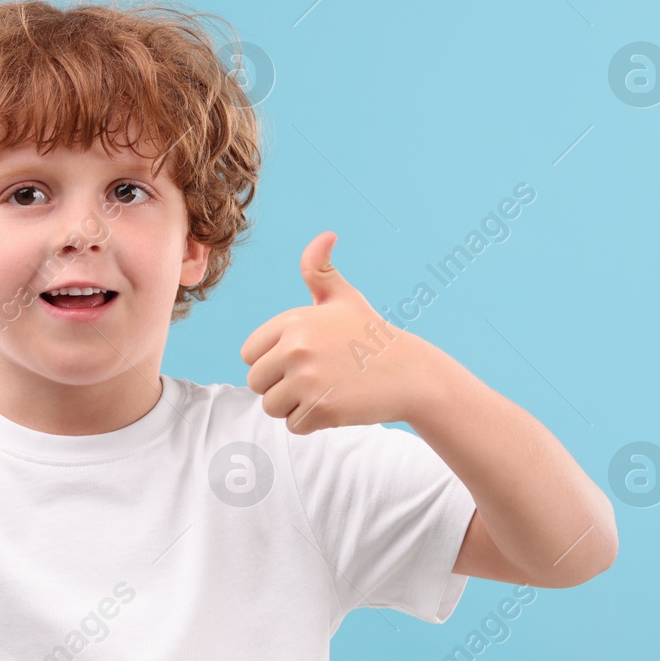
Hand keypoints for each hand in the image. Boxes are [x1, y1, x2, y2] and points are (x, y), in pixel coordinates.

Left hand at [240, 232, 436, 434]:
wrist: (410, 373)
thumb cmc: (370, 336)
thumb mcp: (344, 298)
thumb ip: (320, 270)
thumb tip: (325, 235)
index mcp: (293, 322)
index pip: (249, 354)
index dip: (271, 361)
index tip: (300, 359)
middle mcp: (296, 349)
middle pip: (256, 383)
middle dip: (279, 386)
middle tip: (313, 379)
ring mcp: (308, 380)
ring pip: (271, 406)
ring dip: (293, 406)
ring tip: (324, 391)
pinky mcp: (322, 409)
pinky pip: (293, 425)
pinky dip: (311, 422)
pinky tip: (335, 405)